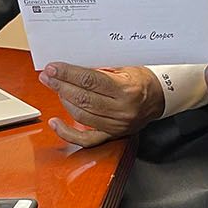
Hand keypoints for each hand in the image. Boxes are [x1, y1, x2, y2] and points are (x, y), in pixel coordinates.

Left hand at [39, 63, 164, 147]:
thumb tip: (72, 69)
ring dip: (63, 101)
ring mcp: (116, 125)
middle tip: (47, 76)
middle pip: (83, 98)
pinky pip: (86, 139)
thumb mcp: (125, 67)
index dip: (68, 74)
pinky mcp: (112, 135)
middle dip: (60, 85)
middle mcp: (122, 110)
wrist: (160, 97)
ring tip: (54, 88)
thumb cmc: (142, 80)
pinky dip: (67, 133)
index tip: (53, 68)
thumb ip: (100, 69)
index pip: (90, 81)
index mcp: (126, 90)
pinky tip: (55, 123)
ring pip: (81, 115)